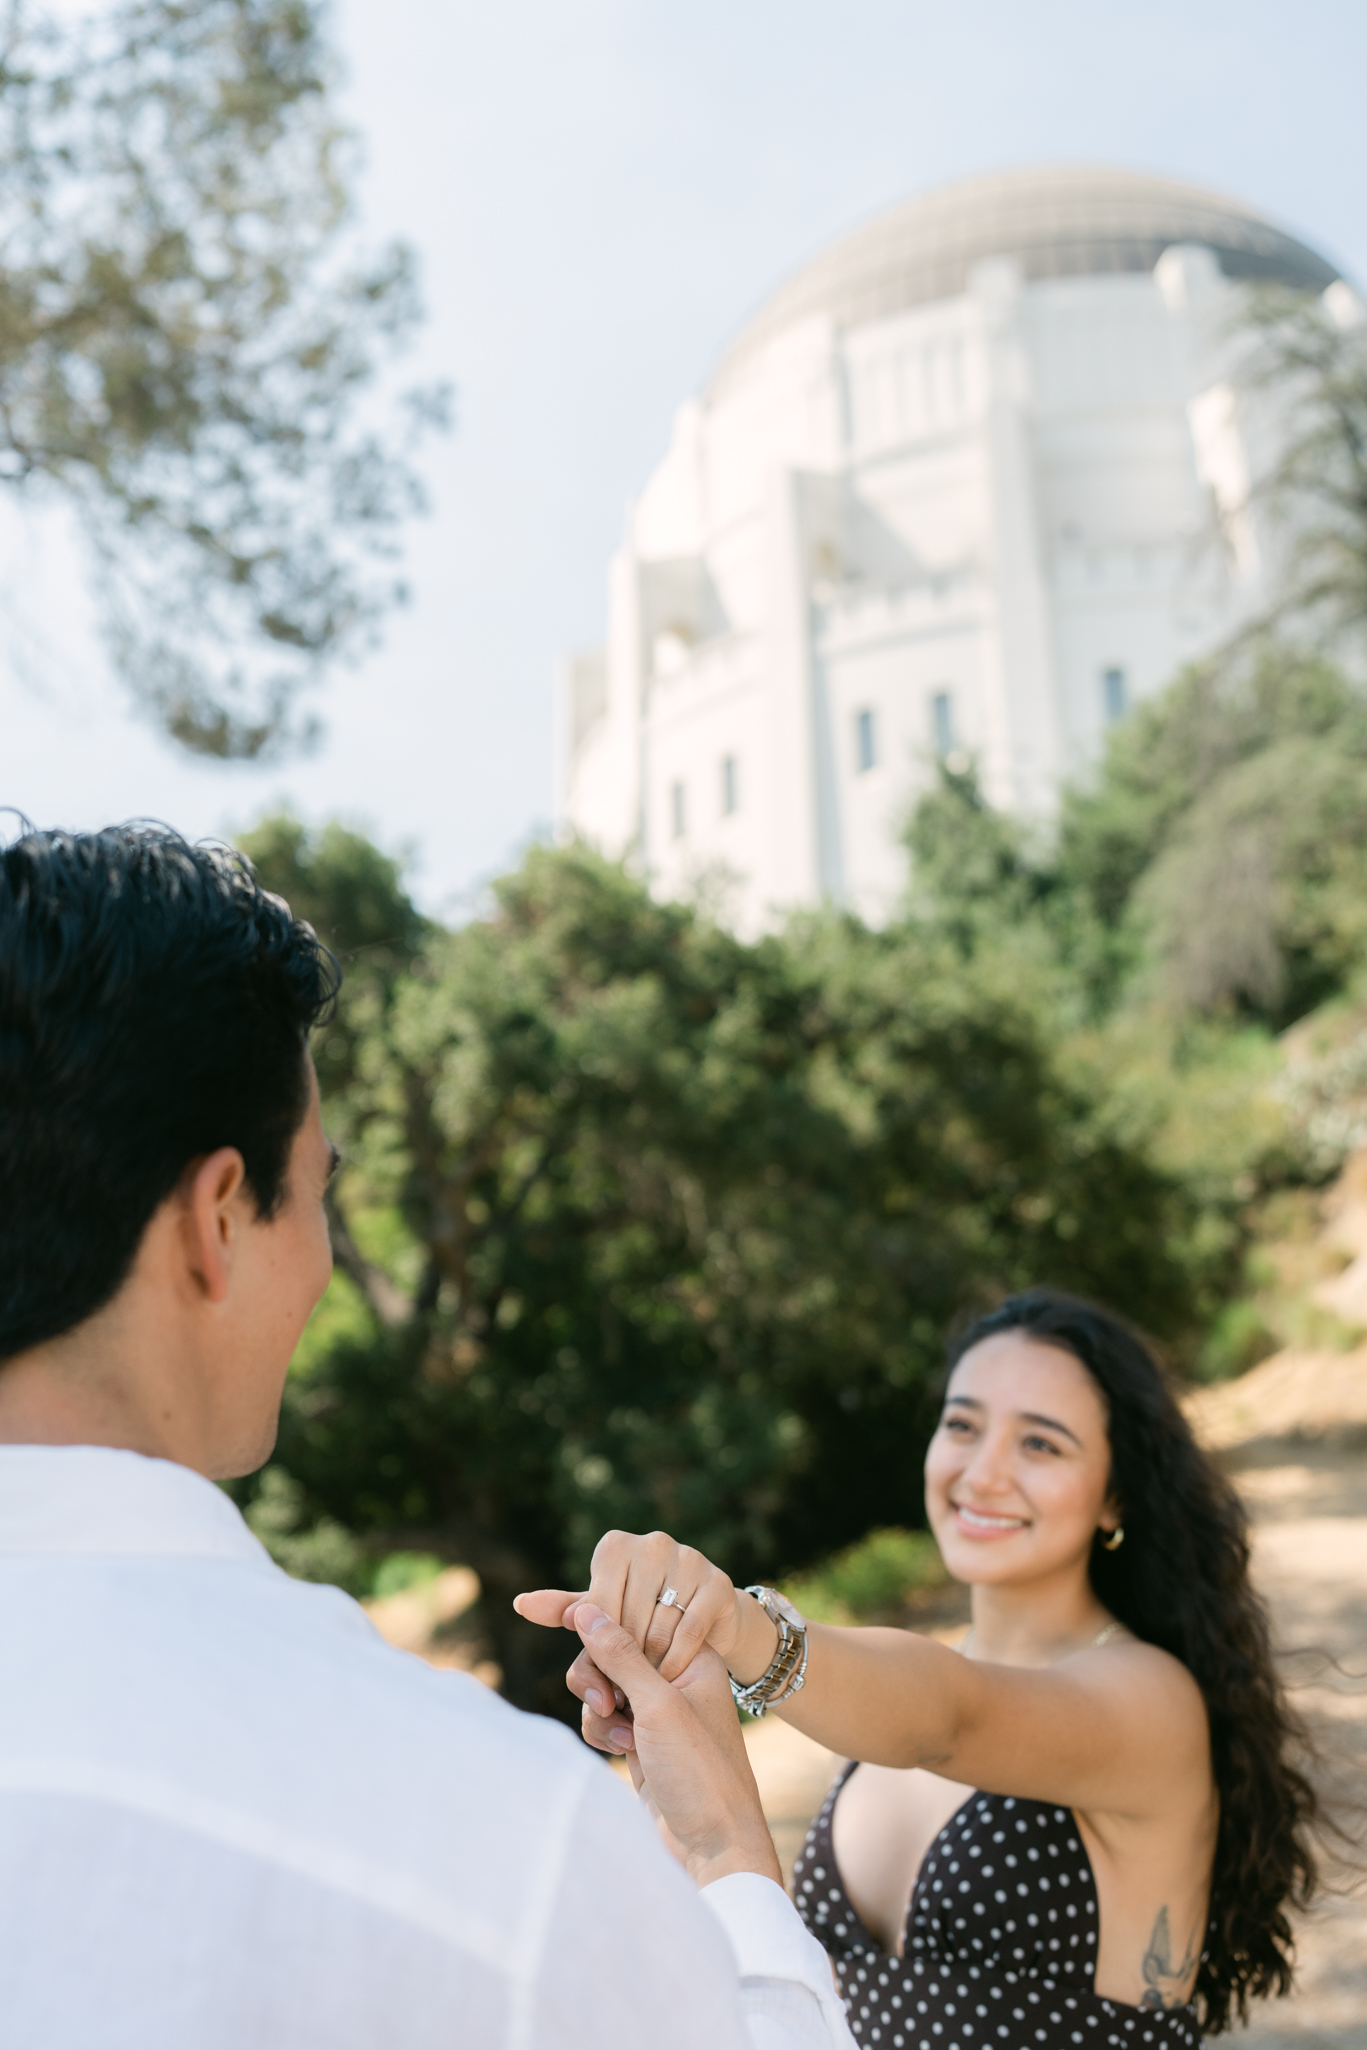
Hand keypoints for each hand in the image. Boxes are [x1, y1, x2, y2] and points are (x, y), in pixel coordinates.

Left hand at [514, 1528, 753, 1681]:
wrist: (708, 1615)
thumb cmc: (643, 1613)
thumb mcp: (604, 1611)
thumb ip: (566, 1608)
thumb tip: (521, 1603)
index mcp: (616, 1546)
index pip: (595, 1608)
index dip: (599, 1645)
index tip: (603, 1669)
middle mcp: (653, 1543)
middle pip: (626, 1621)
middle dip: (625, 1660)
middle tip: (624, 1686)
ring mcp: (689, 1559)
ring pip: (658, 1629)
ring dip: (652, 1666)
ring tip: (647, 1684)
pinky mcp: (718, 1583)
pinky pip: (690, 1632)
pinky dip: (678, 1661)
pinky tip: (672, 1676)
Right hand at [567, 1600, 780, 1888]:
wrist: (712, 1847)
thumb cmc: (700, 1771)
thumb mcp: (658, 1706)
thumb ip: (620, 1655)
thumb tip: (586, 1609)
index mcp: (692, 1653)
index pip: (634, 1616)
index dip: (594, 1615)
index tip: (541, 1607)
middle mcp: (674, 1675)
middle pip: (609, 1650)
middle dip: (596, 1677)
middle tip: (605, 1703)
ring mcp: (655, 1707)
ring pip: (600, 1685)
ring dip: (599, 1710)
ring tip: (623, 1739)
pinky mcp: (640, 1736)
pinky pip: (602, 1716)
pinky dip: (602, 1731)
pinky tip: (623, 1754)